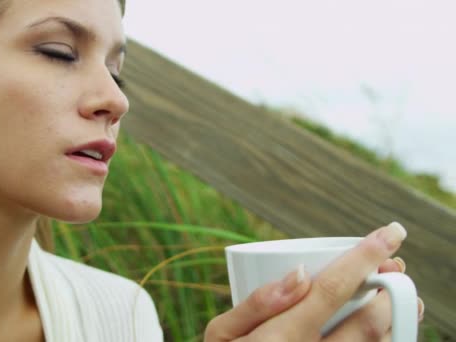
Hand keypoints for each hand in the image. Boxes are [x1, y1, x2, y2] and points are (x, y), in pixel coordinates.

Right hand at [205, 222, 423, 340]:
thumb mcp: (221, 334)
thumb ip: (257, 302)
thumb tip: (301, 273)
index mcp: (279, 339)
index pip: (333, 289)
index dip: (366, 256)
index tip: (390, 232)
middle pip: (368, 320)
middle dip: (390, 286)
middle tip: (393, 265)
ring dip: (400, 316)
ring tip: (401, 294)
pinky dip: (389, 339)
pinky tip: (389, 327)